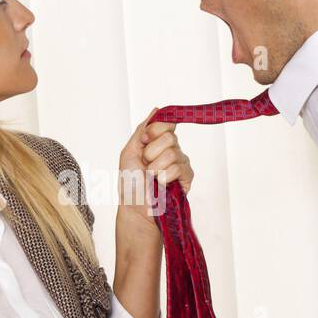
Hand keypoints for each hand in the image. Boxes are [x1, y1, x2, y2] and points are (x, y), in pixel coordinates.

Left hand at [117, 109, 193, 227]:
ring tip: (152, 179)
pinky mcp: (188, 177)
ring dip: (156, 168)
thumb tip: (157, 109)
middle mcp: (171, 149)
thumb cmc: (130, 183)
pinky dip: (165, 178)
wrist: (136, 208)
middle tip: (145, 166)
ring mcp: (180, 163)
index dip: (153, 132)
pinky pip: (179, 168)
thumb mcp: (129, 151)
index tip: (143, 143)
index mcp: (157, 142)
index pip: (166, 123)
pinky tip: (162, 186)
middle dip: (151, 154)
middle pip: (169, 137)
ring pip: (173, 153)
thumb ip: (142, 129)